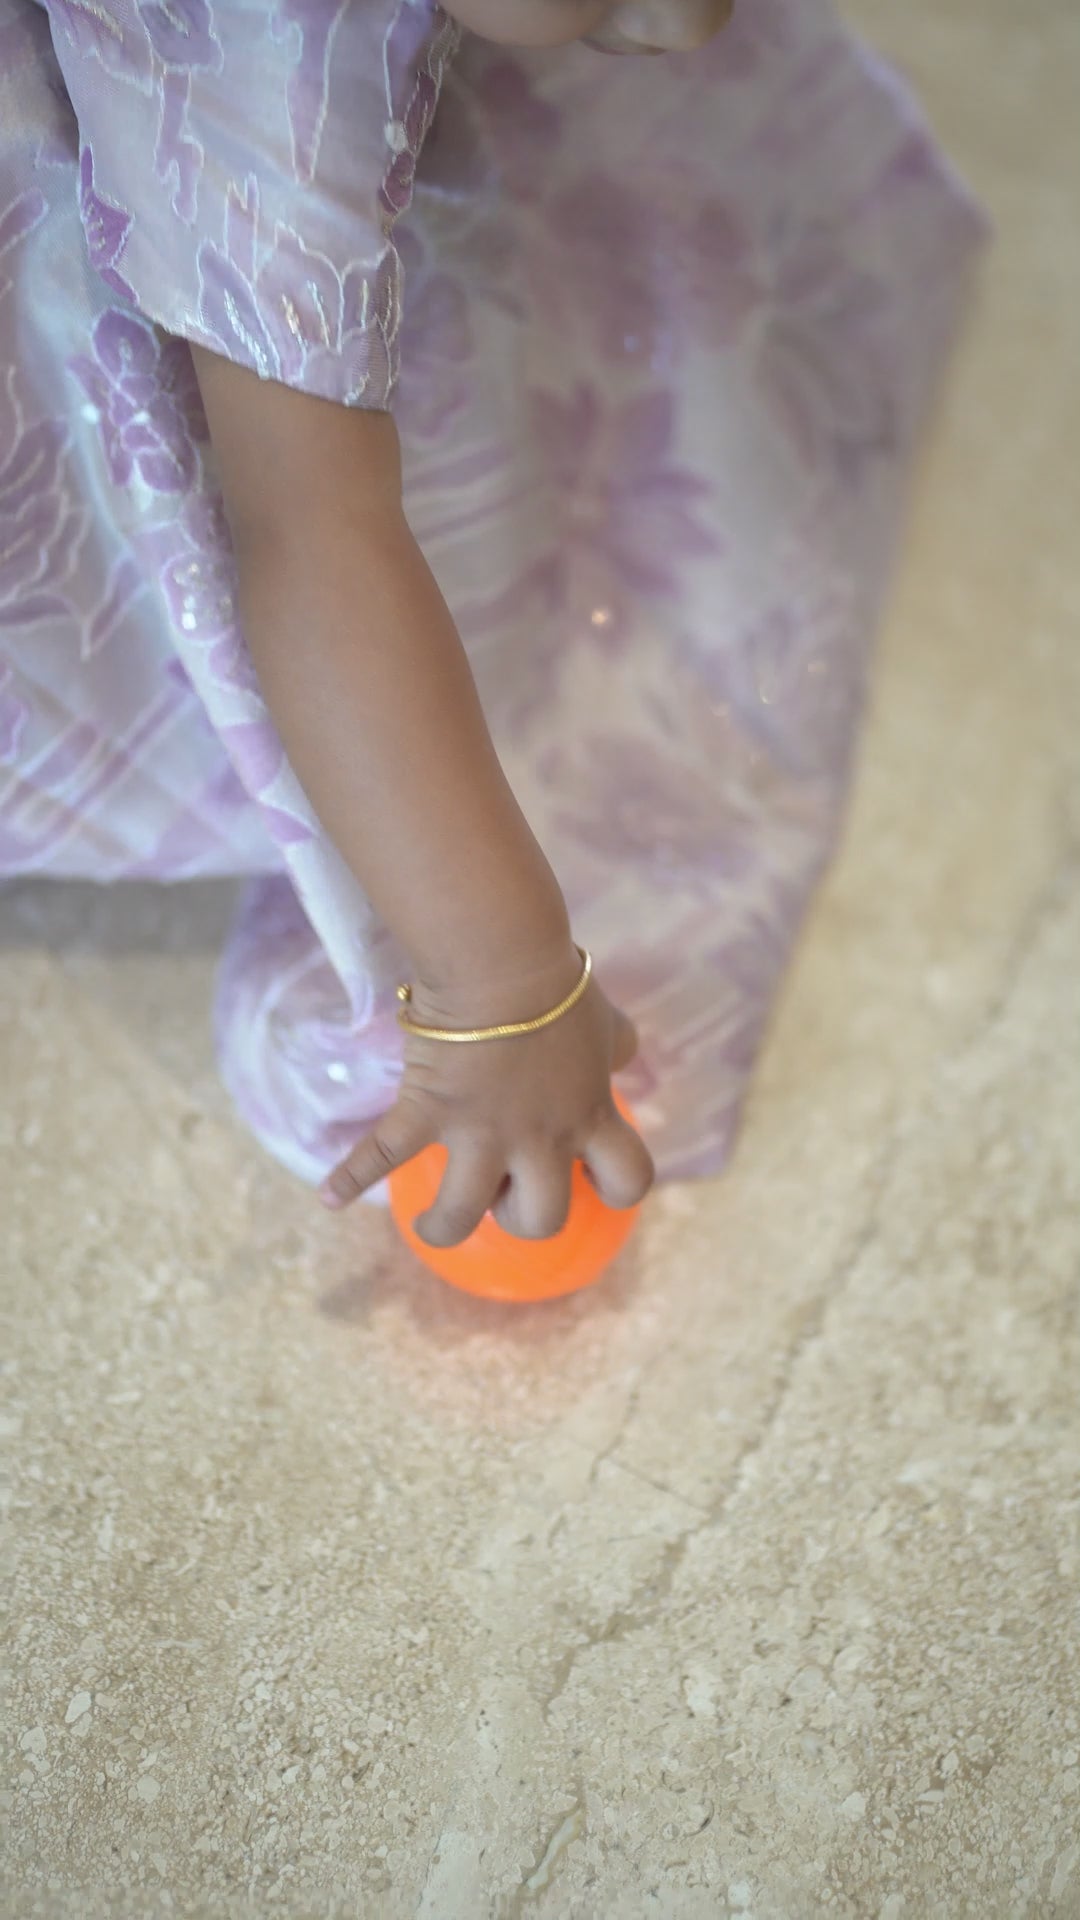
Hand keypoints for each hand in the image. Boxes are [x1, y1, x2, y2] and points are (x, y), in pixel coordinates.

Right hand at [319, 943, 653, 1243]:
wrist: (500, 959)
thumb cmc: (555, 987)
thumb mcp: (602, 1020)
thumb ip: (616, 1045)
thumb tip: (622, 1055)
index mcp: (588, 1115)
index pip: (629, 1180)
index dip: (612, 1188)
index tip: (588, 1176)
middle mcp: (538, 1139)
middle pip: (542, 1219)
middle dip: (520, 1217)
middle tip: (501, 1188)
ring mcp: (479, 1132)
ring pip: (462, 1214)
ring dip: (444, 1226)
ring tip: (433, 1222)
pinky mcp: (427, 1111)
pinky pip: (383, 1152)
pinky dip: (351, 1176)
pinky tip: (331, 1197)